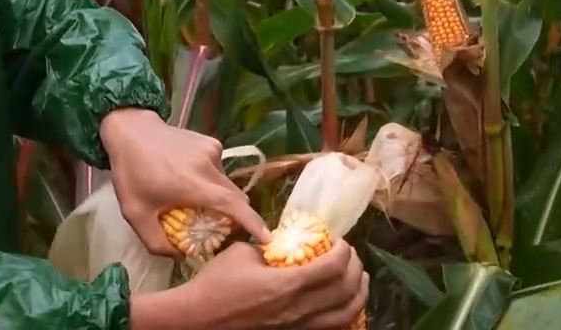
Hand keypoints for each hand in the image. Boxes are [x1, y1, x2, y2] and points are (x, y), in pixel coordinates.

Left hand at [100, 109, 271, 254]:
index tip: (268, 238)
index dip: (252, 223)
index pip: (232, 206)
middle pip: (235, 198)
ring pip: (228, 184)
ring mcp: (213, 150)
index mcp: (193, 185)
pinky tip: (188, 178)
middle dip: (234, 216)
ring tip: (194, 199)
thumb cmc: (131, 173)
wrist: (130, 130)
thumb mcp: (135, 214)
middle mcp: (209, 167)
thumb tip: (180, 257)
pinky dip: (212, 180)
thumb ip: (156, 242)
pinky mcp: (212, 142)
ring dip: (219, 197)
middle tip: (218, 228)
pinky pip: (220, 169)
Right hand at [182, 240, 367, 329]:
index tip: (340, 240)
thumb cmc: (218, 281)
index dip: (344, 251)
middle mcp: (300, 308)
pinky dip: (344, 314)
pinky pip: (330, 327)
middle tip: (351, 255)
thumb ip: (270, 246)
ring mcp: (298, 325)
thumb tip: (284, 241)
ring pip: (345, 314)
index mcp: (288, 284)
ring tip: (360, 280)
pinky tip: (344, 304)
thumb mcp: (244, 251)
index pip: (332, 266)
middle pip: (346, 290)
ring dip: (358, 294)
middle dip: (355, 268)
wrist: (201, 317)